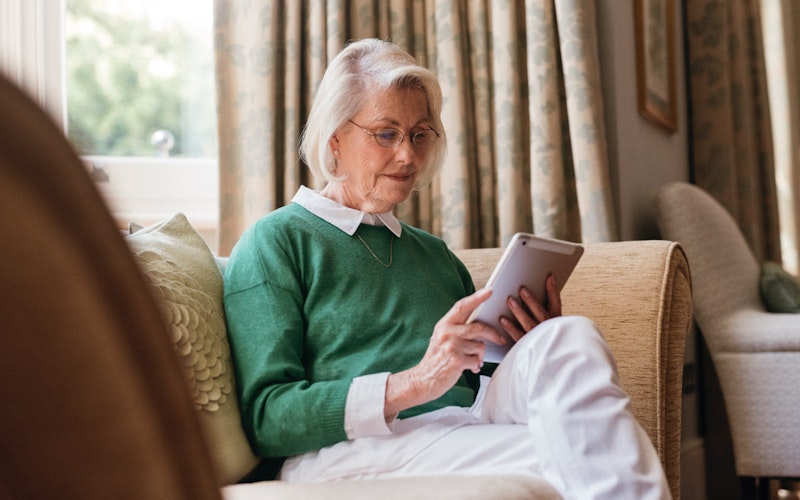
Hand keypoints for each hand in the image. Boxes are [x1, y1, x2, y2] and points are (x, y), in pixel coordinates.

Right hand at [384, 288, 506, 417]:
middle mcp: (446, 333)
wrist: (423, 380)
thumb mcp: (442, 339)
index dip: (477, 298)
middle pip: (478, 327)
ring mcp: (451, 346)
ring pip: (480, 346)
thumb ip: (457, 330)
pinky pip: (477, 360)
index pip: (461, 306)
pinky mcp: (456, 360)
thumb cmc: (436, 359)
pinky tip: (469, 368)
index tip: (490, 290)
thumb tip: (481, 325)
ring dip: (480, 355)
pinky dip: (476, 365)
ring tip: (471, 361)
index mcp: (443, 325)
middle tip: (500, 339)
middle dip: (493, 334)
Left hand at [499, 274, 561, 341]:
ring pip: (528, 322)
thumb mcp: (552, 320)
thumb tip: (535, 287)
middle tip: (521, 289)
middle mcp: (548, 328)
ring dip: (519, 311)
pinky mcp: (527, 345)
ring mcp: (537, 337)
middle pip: (540, 312)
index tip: (549, 277)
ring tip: (510, 300)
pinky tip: (502, 319)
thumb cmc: (547, 336)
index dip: (553, 290)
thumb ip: (544, 306)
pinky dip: (510, 327)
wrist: (548, 359)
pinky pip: (518, 335)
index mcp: (556, 320)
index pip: (556, 303)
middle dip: (531, 301)